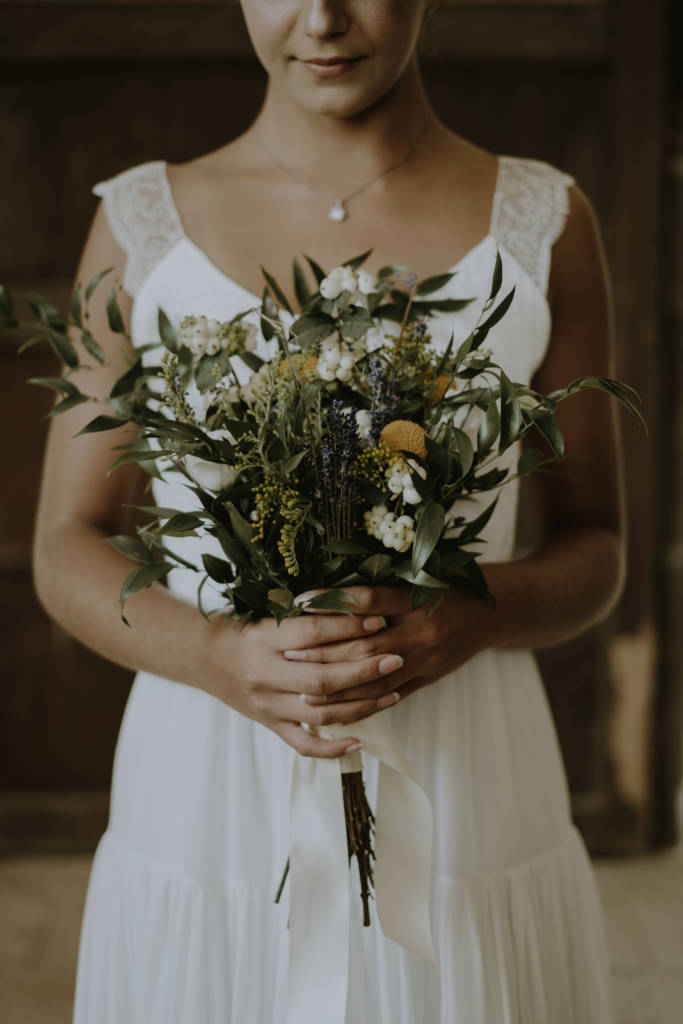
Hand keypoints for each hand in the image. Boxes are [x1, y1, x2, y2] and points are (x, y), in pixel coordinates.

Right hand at [210, 611, 405, 758]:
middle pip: (323, 678)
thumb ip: (305, 614)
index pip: (313, 633)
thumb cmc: (243, 627)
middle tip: (395, 658)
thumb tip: (359, 603)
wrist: (203, 656)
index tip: (380, 621)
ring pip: (321, 713)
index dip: (349, 627)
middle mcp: (264, 674)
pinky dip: (332, 748)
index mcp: (263, 639)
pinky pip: (303, 745)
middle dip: (365, 669)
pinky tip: (359, 742)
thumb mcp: (267, 613)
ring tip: (392, 692)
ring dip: (362, 705)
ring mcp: (267, 704)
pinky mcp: (269, 724)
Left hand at [284, 584, 493, 705]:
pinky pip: (391, 697)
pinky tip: (337, 711)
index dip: (332, 602)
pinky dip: (363, 705)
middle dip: (325, 652)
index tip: (300, 601)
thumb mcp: (420, 577)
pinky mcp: (427, 678)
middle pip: (365, 646)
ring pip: (375, 679)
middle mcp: (420, 632)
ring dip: (338, 688)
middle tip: (291, 654)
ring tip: (304, 691)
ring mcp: (425, 660)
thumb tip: (330, 592)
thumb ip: (380, 588)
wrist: (492, 612)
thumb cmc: (449, 587)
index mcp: (417, 599)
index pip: (367, 601)